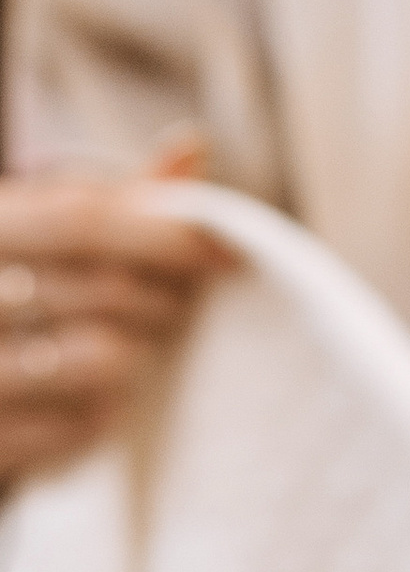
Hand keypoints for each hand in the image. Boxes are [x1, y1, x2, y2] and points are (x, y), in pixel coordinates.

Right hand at [0, 155, 234, 483]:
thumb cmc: (16, 288)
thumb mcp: (45, 233)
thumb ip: (115, 199)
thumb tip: (193, 147)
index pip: (79, 219)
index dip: (164, 233)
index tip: (226, 252)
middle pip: (104, 289)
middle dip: (166, 299)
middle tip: (178, 306)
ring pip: (103, 358)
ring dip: (140, 353)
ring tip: (133, 346)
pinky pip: (86, 424)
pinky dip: (105, 412)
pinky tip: (92, 397)